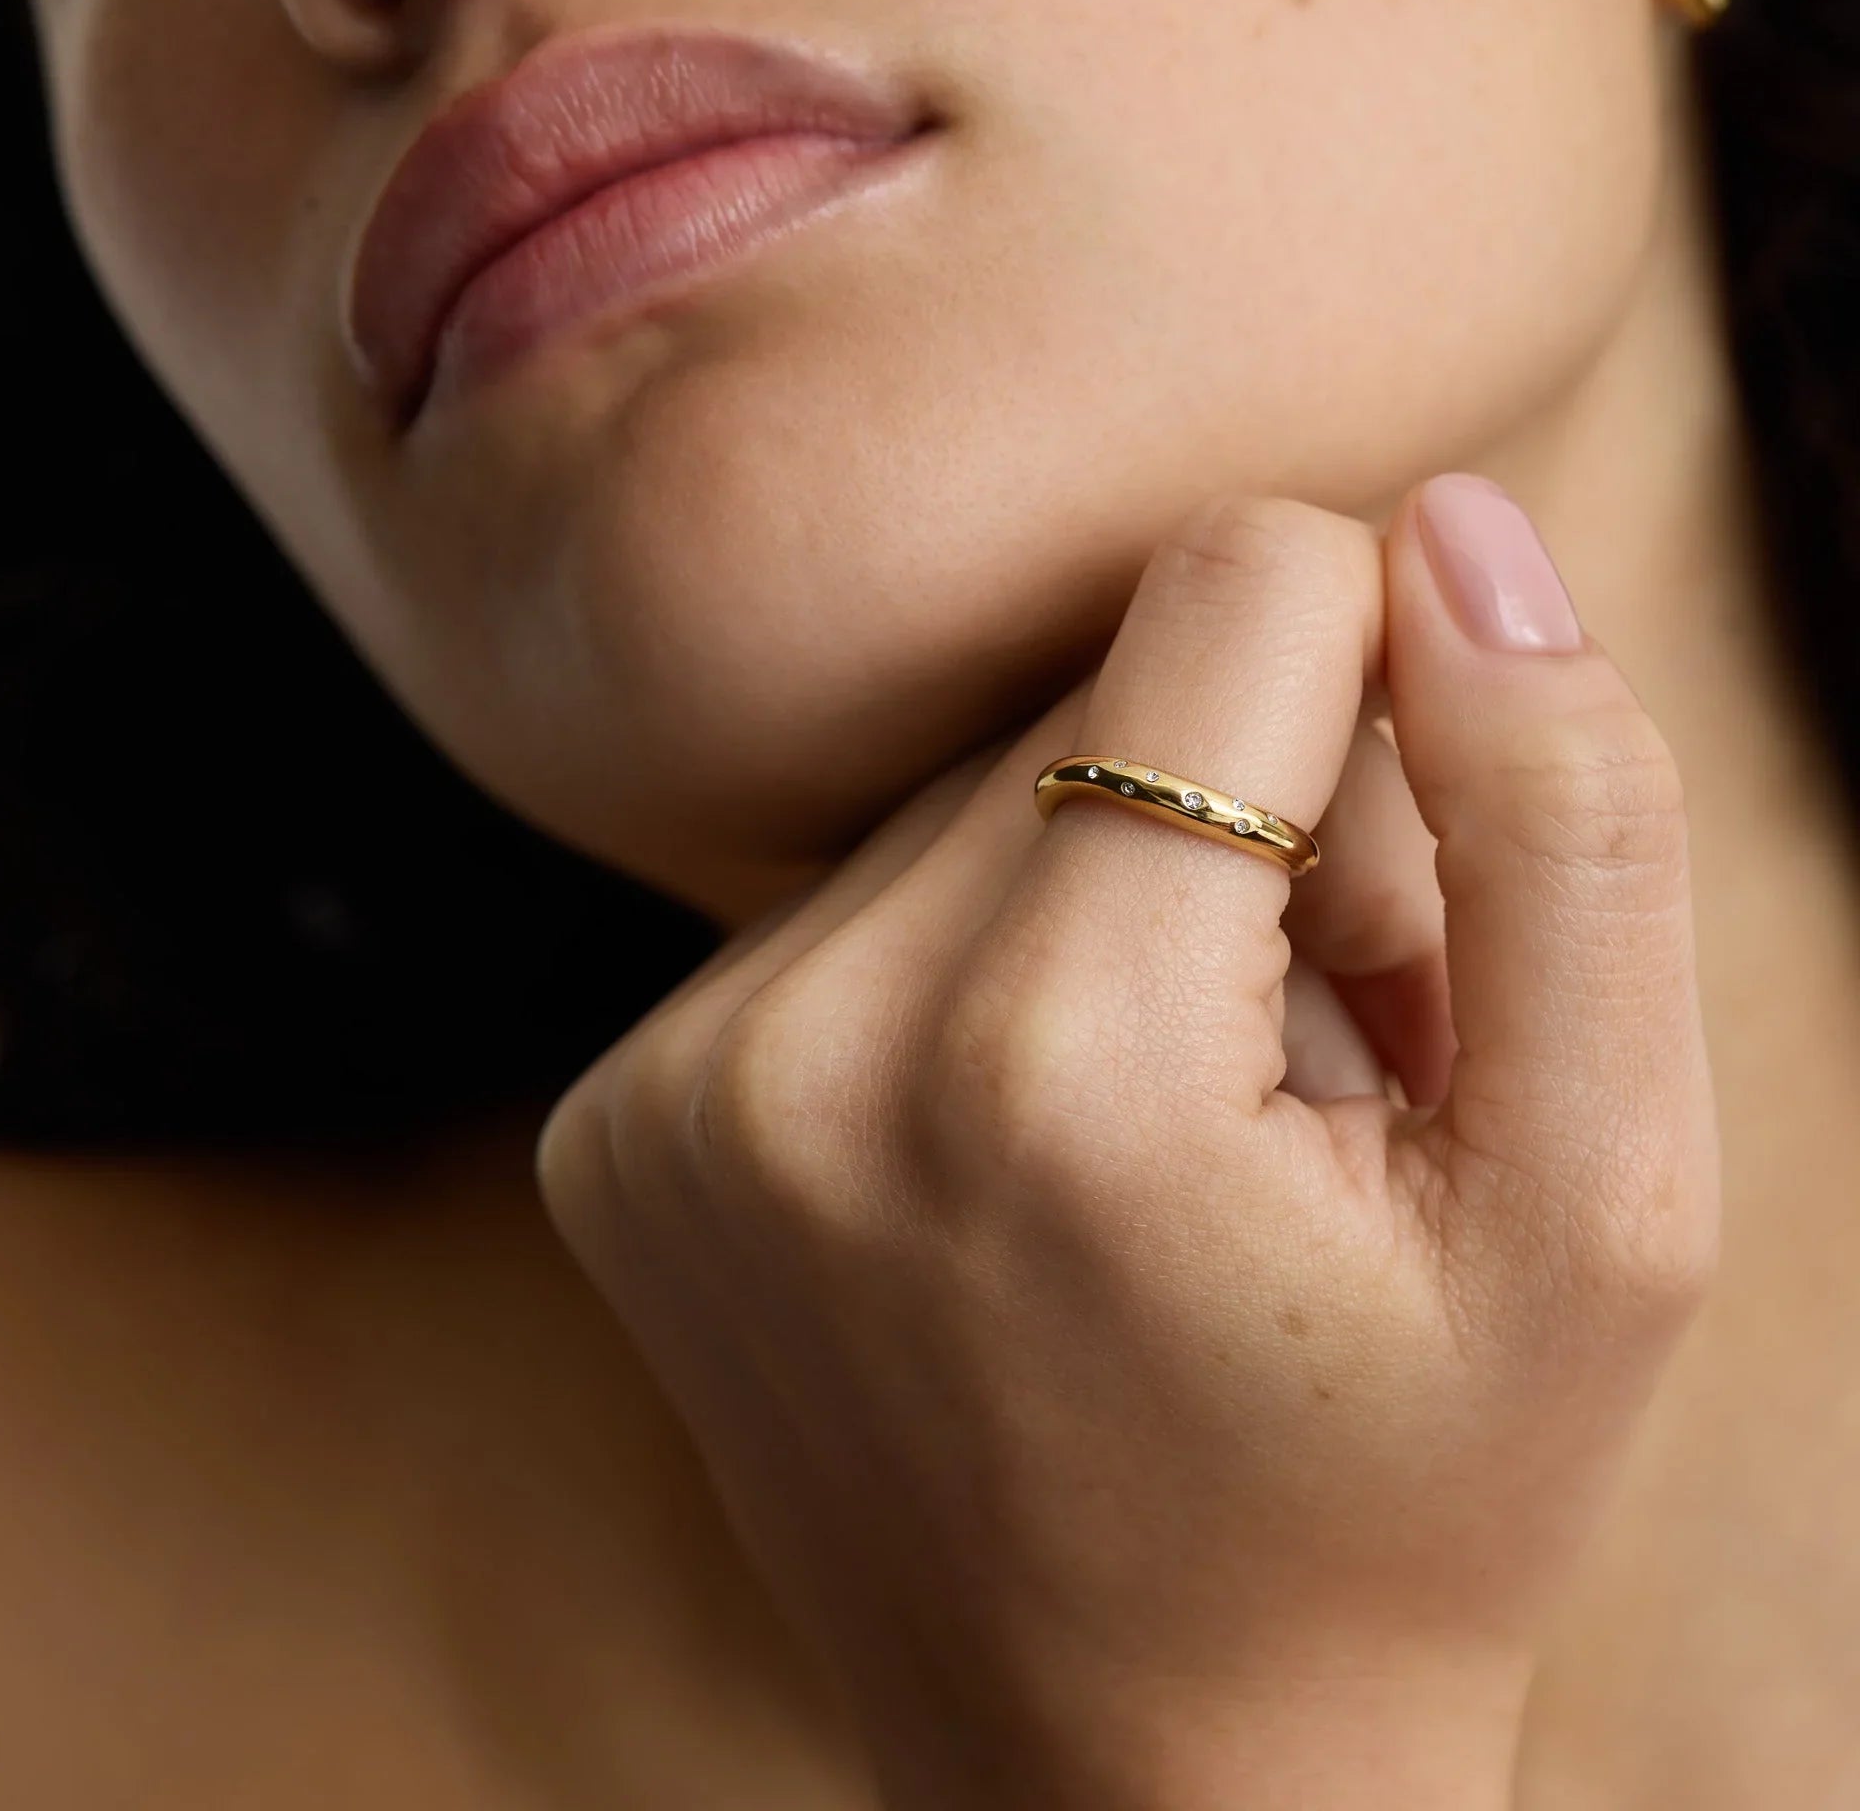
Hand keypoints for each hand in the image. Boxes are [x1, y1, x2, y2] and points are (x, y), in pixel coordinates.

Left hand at [534, 480, 1719, 1809]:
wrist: (1128, 1773)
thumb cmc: (1406, 1497)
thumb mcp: (1603, 1205)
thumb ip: (1568, 831)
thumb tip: (1453, 531)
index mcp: (1050, 1072)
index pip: (1235, 582)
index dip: (1385, 690)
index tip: (1405, 909)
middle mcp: (798, 1056)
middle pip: (1086, 684)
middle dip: (1240, 823)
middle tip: (1292, 1065)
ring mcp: (671, 1089)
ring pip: (963, 777)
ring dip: (1106, 892)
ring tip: (1170, 1120)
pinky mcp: (615, 1118)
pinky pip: (846, 895)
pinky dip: (968, 963)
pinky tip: (1028, 1147)